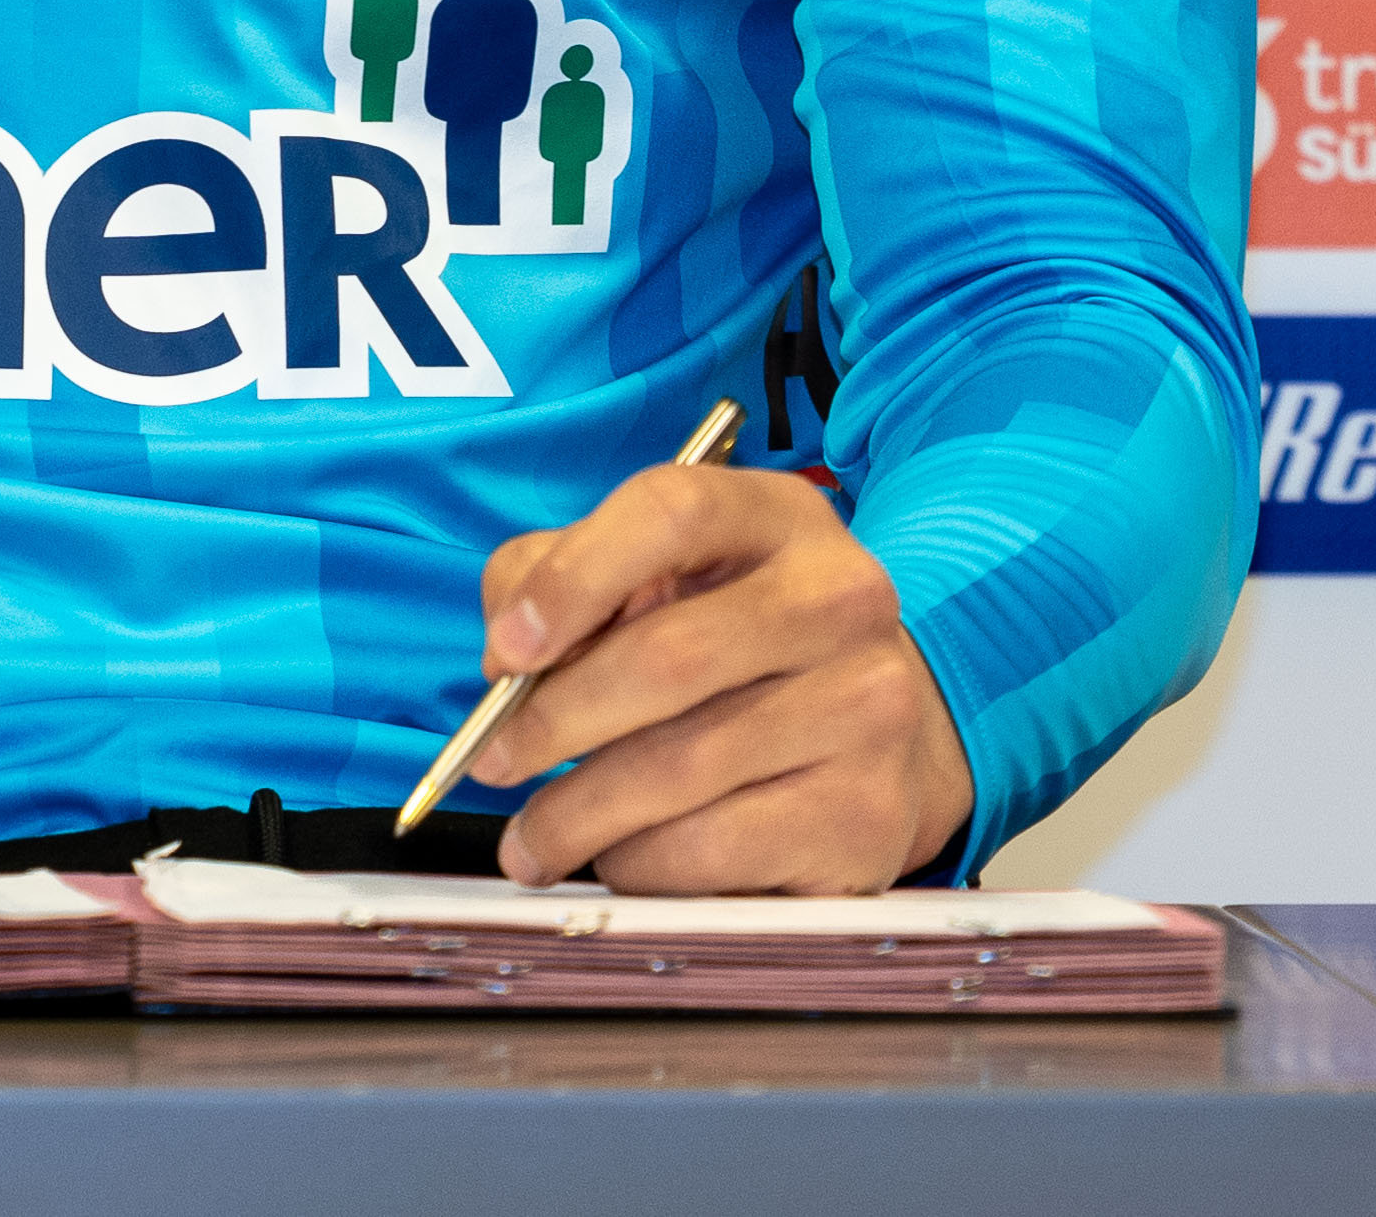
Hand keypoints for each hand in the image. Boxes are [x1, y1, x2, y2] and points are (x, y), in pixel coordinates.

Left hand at [467, 466, 974, 893]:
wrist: (884, 728)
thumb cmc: (737, 641)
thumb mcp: (663, 572)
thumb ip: (561, 575)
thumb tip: (504, 657)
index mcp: (779, 516)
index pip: (671, 512)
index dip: (574, 578)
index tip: (505, 652)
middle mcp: (840, 599)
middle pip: (668, 658)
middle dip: (554, 721)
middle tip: (491, 761)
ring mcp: (867, 709)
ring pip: (681, 770)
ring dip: (578, 814)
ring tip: (533, 839)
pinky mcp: (866, 815)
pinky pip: (717, 851)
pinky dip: (642, 863)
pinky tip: (618, 857)